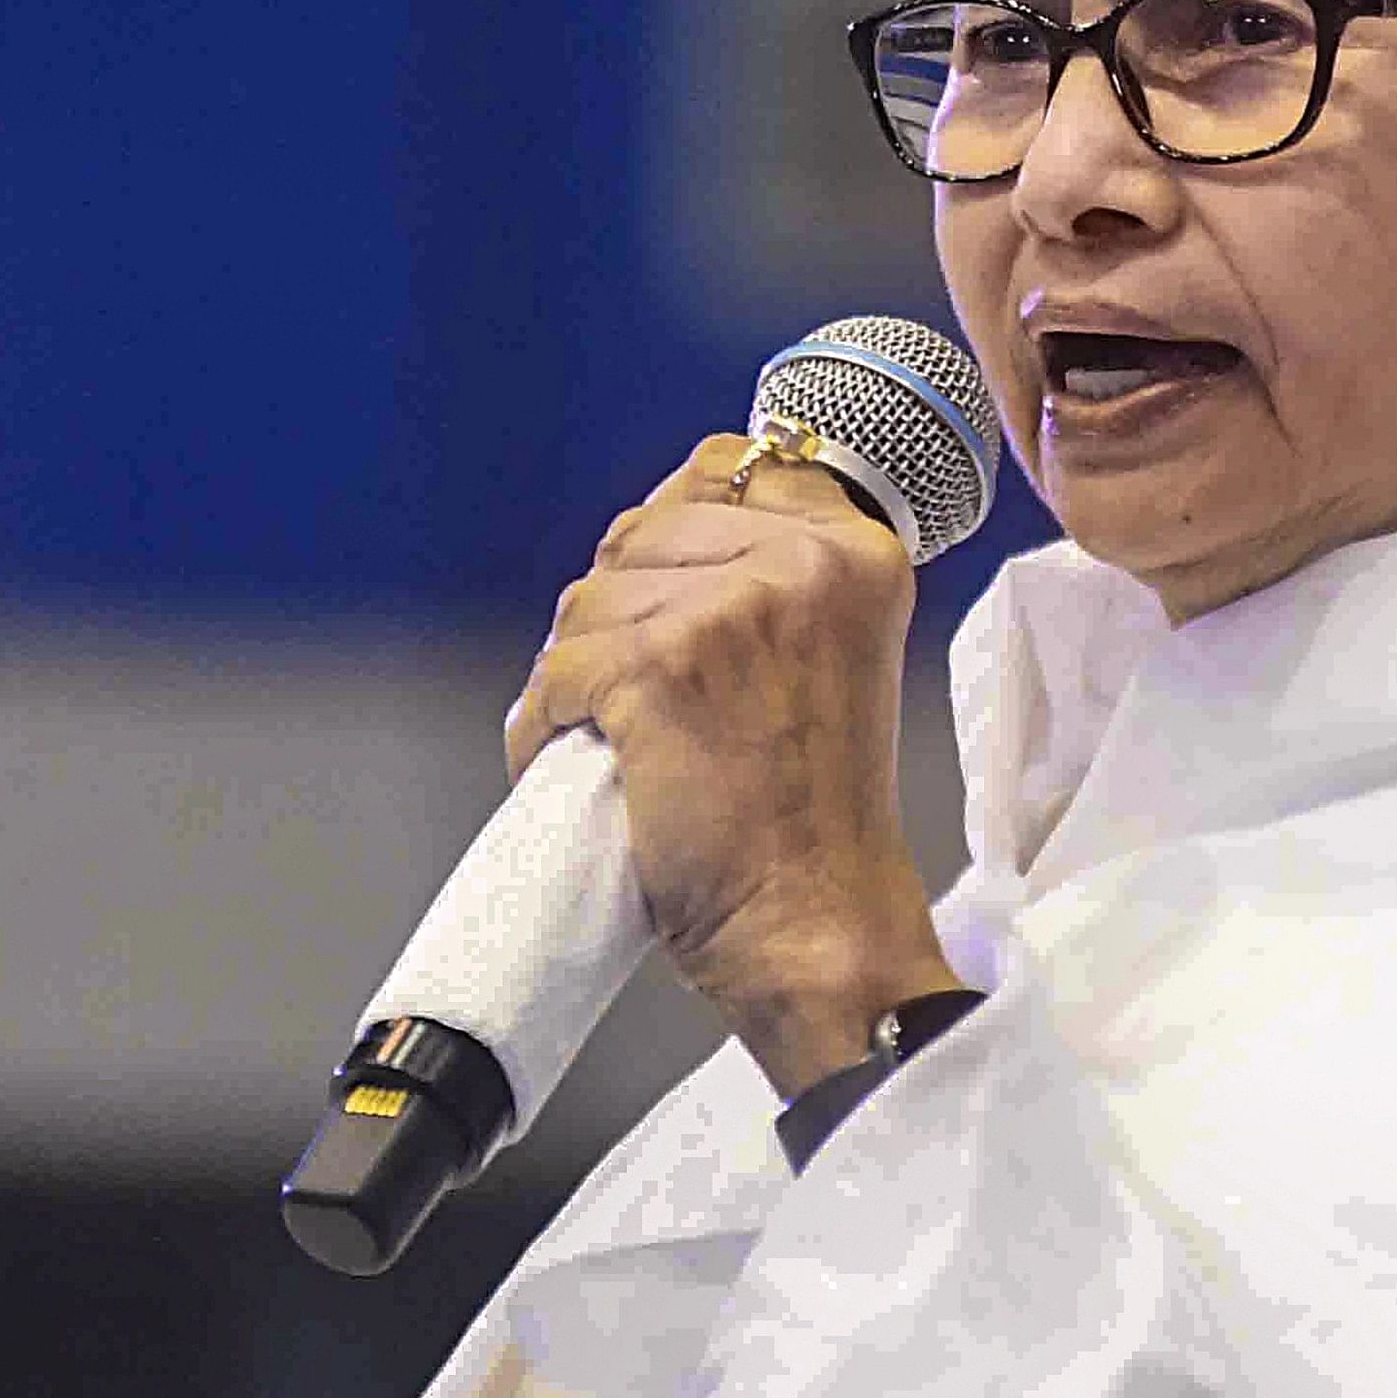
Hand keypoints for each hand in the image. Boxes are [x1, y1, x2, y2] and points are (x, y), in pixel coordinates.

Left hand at [507, 434, 969, 1096]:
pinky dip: (541, 724)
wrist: (819, 927)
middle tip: (623, 691)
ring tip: (599, 737)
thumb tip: (659, 530)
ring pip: (587, 602)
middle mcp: (803, 563)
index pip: (726, 470)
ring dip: (573, 674)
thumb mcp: (828, 659)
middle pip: (641, 532)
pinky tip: (566, 762)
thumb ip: (772, 582)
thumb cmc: (814, 821)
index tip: (660, 597)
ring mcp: (731, 611)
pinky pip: (557, 673)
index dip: (670, 530)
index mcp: (855, 553)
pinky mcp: (661, 669)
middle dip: (612, 612)